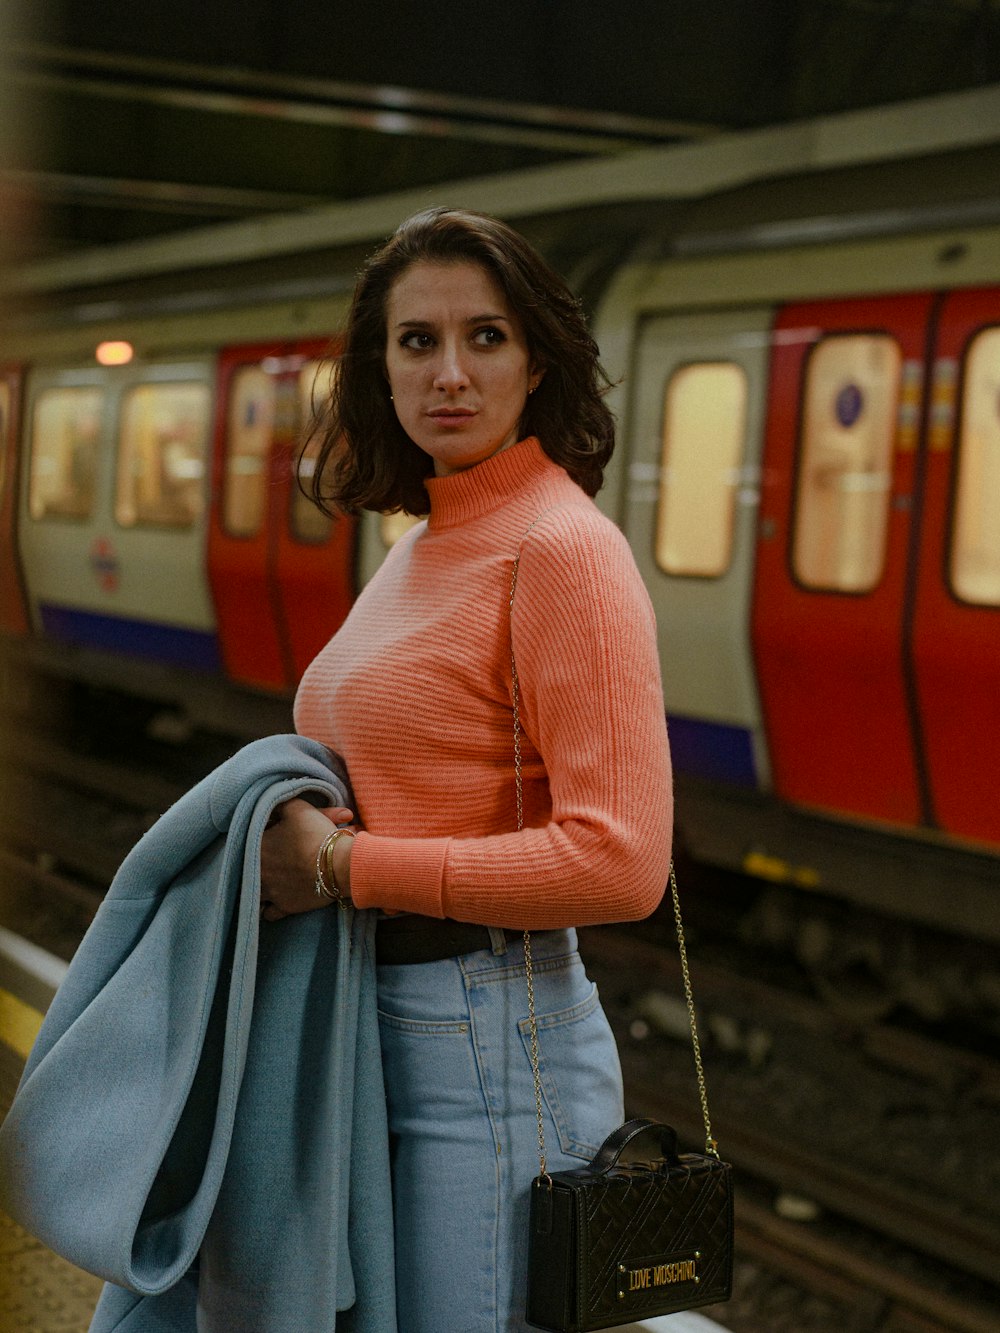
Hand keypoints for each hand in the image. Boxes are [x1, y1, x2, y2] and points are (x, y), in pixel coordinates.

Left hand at [259, 798, 354, 921]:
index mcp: (256, 845)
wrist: (338, 865)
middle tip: (272, 851)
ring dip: (258, 883)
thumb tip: (272, 802)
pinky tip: (275, 898)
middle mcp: (257, 871)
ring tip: (265, 877)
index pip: (249, 835)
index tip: (272, 828)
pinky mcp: (284, 907)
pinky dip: (270, 906)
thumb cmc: (316, 835)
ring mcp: (269, 892)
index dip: (261, 830)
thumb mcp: (298, 808)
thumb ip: (280, 803)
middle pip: (249, 863)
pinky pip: (268, 912)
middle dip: (261, 856)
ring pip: (253, 890)